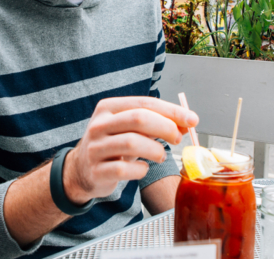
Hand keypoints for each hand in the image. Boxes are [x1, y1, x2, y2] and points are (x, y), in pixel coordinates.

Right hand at [63, 97, 197, 204]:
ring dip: (155, 150)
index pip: (144, 103)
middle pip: (138, 119)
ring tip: (161, 155)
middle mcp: (99, 125)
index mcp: (108, 108)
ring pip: (132, 143)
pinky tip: (143, 168)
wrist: (81, 170)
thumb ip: (156, 124)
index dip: (172, 111)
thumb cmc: (112, 146)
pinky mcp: (96, 171)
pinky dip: (141, 170)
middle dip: (165, 127)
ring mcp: (95, 148)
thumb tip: (186, 123)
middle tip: (177, 139)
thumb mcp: (130, 129)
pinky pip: (124, 170)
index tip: (192, 120)